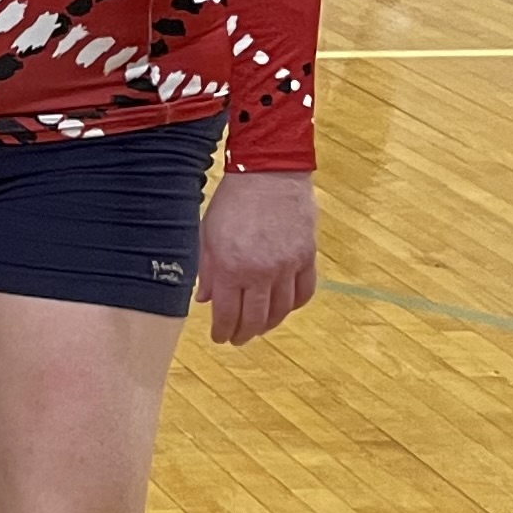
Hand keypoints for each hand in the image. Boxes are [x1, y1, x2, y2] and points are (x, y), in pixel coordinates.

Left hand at [195, 169, 317, 344]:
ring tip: (259, 327)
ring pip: (282, 310)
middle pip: (256, 319)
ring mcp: (288, 266)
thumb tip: (205, 299)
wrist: (268, 174)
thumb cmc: (233, 201)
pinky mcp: (307, 256)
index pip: (227, 314)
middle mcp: (261, 272)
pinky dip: (294, 305)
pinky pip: (304, 292)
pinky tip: (284, 307)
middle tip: (237, 339)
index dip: (223, 331)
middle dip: (244, 334)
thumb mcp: (207, 234)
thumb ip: (206, 270)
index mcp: (232, 267)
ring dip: (269, 324)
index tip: (220, 338)